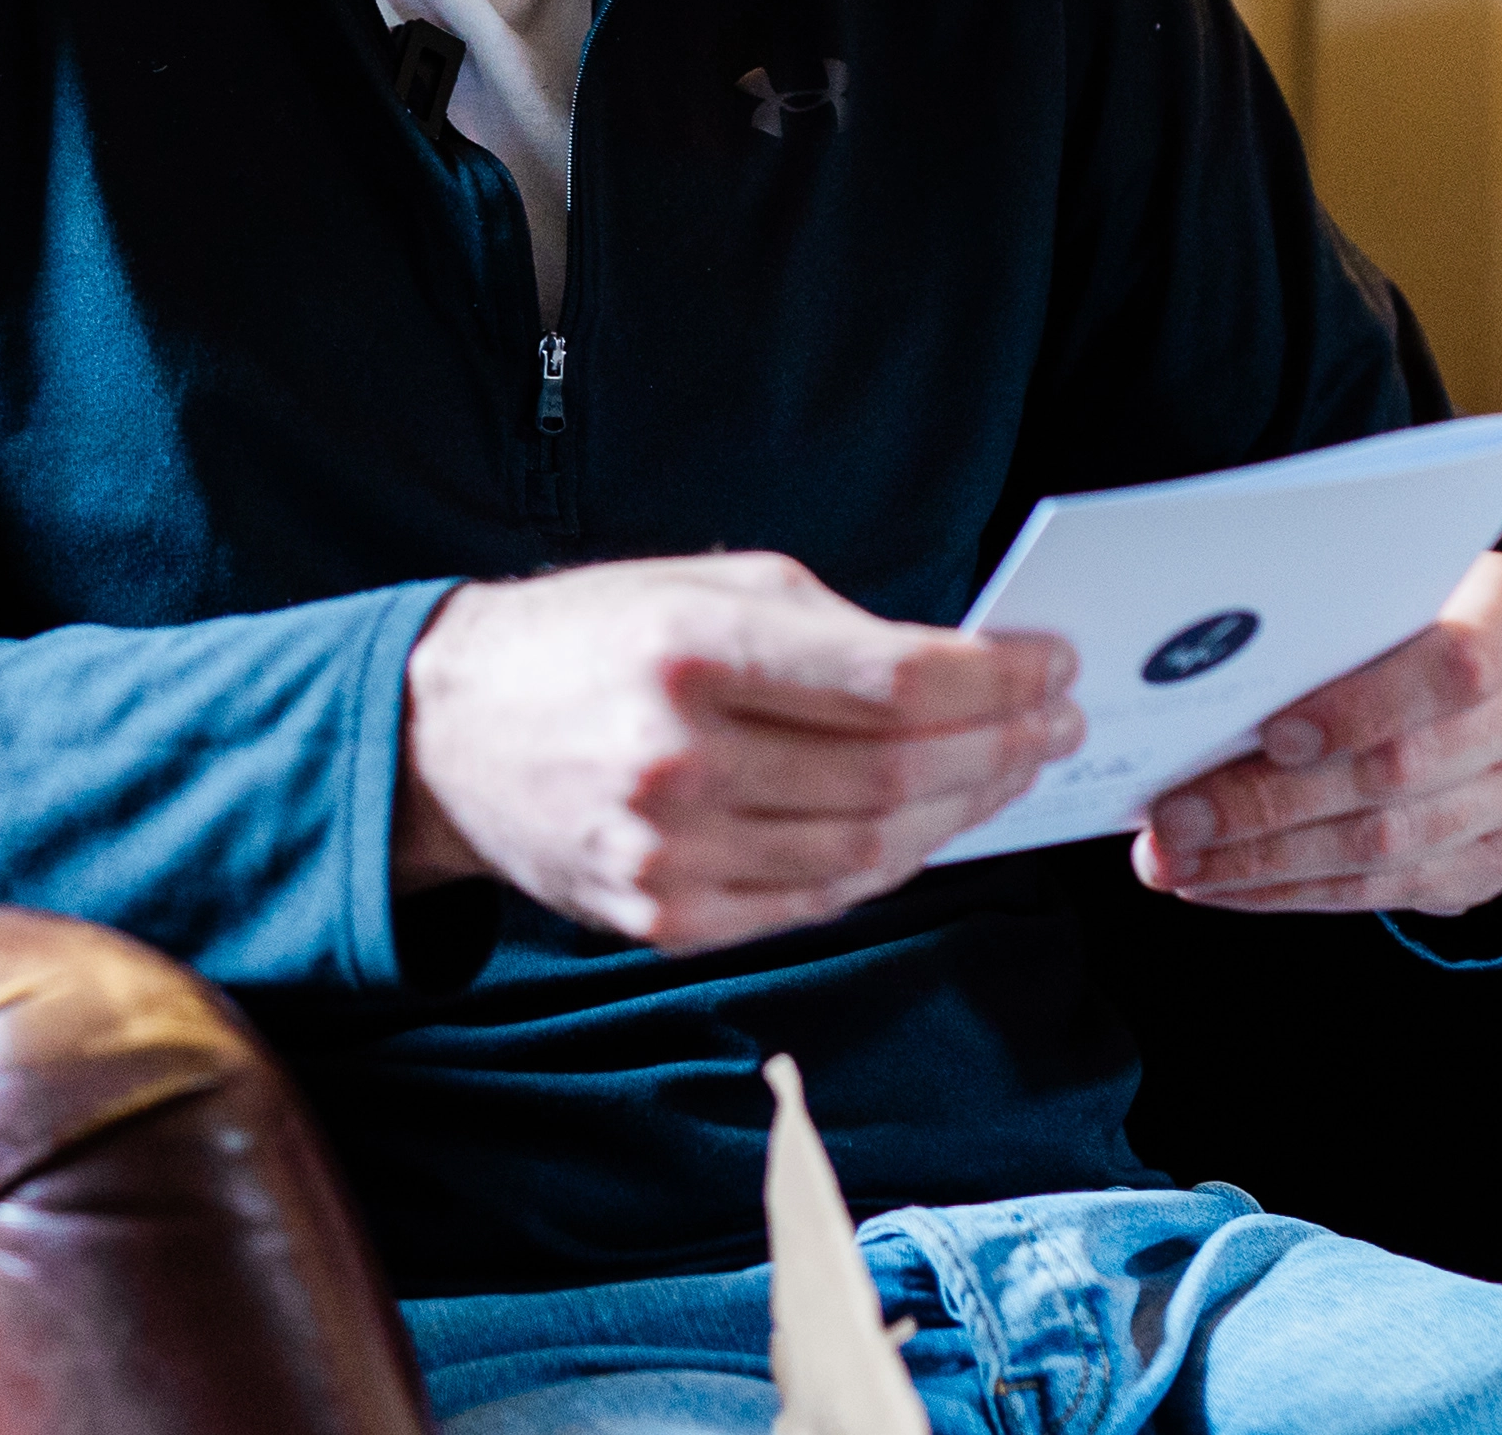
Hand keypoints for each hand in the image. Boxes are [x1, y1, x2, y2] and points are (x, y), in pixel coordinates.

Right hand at [395, 553, 1081, 953]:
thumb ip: (829, 626)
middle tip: (1055, 723)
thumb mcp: (703, 584)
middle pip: (893, 774)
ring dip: (962, 814)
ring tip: (1009, 773)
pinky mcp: (665, 917)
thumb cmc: (590, 640)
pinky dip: (886, 867)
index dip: (992, 677)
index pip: (887, 680)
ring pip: (867, 852)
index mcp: (691, 648)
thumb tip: (965, 666)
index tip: (1052, 663)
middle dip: (998, 747)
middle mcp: (677, 756)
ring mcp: (669, 851)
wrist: (446, 734)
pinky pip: (813, 900)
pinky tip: (927, 828)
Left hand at [1130, 547, 1501, 917]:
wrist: (1488, 674)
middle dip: (1269, 800)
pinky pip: (1385, 889)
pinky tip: (1223, 883)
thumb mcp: (1383, 587)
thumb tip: (1196, 675)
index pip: (1455, 662)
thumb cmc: (1404, 613)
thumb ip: (1324, 617)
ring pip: (1386, 842)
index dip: (1362, 704)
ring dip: (1265, 859)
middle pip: (1400, 768)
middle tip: (1173, 818)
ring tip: (1176, 860)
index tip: (1271, 733)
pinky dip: (1291, 890)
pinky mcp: (1500, 860)